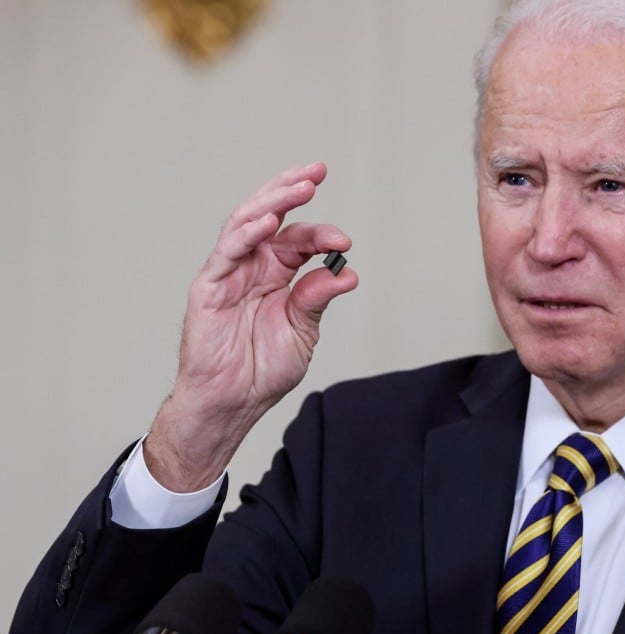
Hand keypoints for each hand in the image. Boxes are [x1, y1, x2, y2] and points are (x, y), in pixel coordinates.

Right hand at [146, 162, 357, 490]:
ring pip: (246, 223)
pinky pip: (226, 252)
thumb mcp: (302, 331)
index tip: (344, 240)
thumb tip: (346, 272)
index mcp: (277, 274)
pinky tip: (268, 222)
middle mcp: (253, 266)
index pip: (299, 239)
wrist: (233, 402)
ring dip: (272, 202)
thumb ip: (317, 298)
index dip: (321, 233)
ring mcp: (229, 273)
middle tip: (317, 171)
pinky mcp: (209, 287)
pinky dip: (246, 234)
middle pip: (270, 216)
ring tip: (299, 187)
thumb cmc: (263, 370)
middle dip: (292, 190)